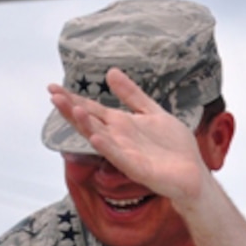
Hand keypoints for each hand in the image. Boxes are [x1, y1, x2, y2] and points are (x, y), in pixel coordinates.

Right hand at [47, 68, 212, 204]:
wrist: (194, 173)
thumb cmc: (174, 146)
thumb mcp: (152, 112)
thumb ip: (132, 95)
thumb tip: (111, 72)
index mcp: (121, 125)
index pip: (92, 109)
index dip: (73, 99)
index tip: (52, 87)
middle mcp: (119, 139)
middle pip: (90, 122)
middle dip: (72, 109)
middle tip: (53, 95)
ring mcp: (126, 154)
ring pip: (100, 138)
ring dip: (86, 125)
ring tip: (73, 110)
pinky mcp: (138, 169)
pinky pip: (120, 157)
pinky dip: (108, 148)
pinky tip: (97, 138)